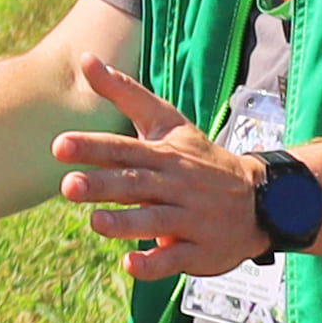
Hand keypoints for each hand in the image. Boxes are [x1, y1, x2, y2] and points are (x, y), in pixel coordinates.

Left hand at [47, 59, 271, 283]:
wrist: (262, 200)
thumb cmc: (200, 160)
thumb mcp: (168, 123)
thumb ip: (126, 92)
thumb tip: (85, 58)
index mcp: (164, 155)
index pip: (124, 148)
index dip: (93, 147)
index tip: (59, 145)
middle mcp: (176, 185)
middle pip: (136, 183)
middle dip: (103, 185)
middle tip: (68, 186)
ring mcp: (191, 219)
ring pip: (156, 220)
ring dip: (126, 223)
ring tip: (95, 222)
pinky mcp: (201, 250)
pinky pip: (177, 258)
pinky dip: (155, 263)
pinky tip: (131, 264)